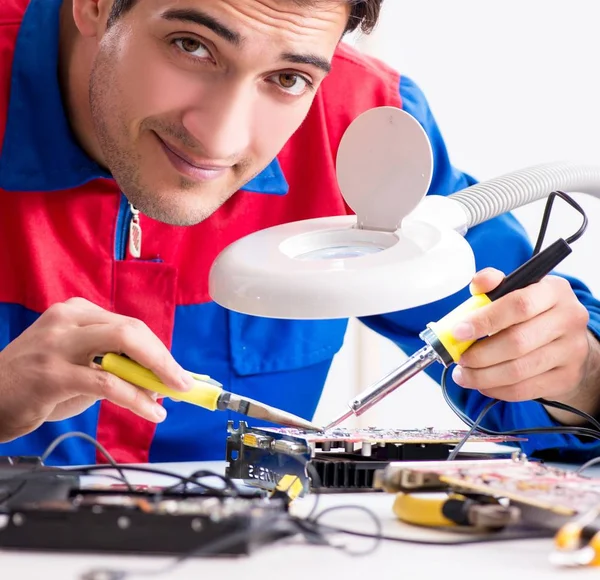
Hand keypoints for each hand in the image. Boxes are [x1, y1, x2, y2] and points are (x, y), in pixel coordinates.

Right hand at [0, 297, 193, 441]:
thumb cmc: (37, 382)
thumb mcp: (78, 364)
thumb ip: (115, 366)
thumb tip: (158, 382)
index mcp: (78, 313)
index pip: (131, 326)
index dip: (159, 351)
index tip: (177, 372)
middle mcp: (69, 320)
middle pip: (132, 330)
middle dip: (164, 358)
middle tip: (184, 382)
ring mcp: (59, 344)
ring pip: (123, 348)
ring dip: (155, 376)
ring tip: (170, 398)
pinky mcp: (52, 374)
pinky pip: (107, 383)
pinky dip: (135, 398)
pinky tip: (149, 411)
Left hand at [450, 268, 599, 421]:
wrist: (566, 340)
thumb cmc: (531, 313)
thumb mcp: (515, 290)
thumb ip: (493, 285)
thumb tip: (477, 284)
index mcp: (553, 290)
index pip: (518, 305)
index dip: (484, 320)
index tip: (458, 332)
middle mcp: (569, 319)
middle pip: (517, 342)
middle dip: (480, 354)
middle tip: (459, 357)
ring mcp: (572, 351)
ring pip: (518, 370)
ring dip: (483, 375)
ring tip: (463, 374)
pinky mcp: (567, 377)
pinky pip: (524, 389)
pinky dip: (496, 389)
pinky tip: (481, 383)